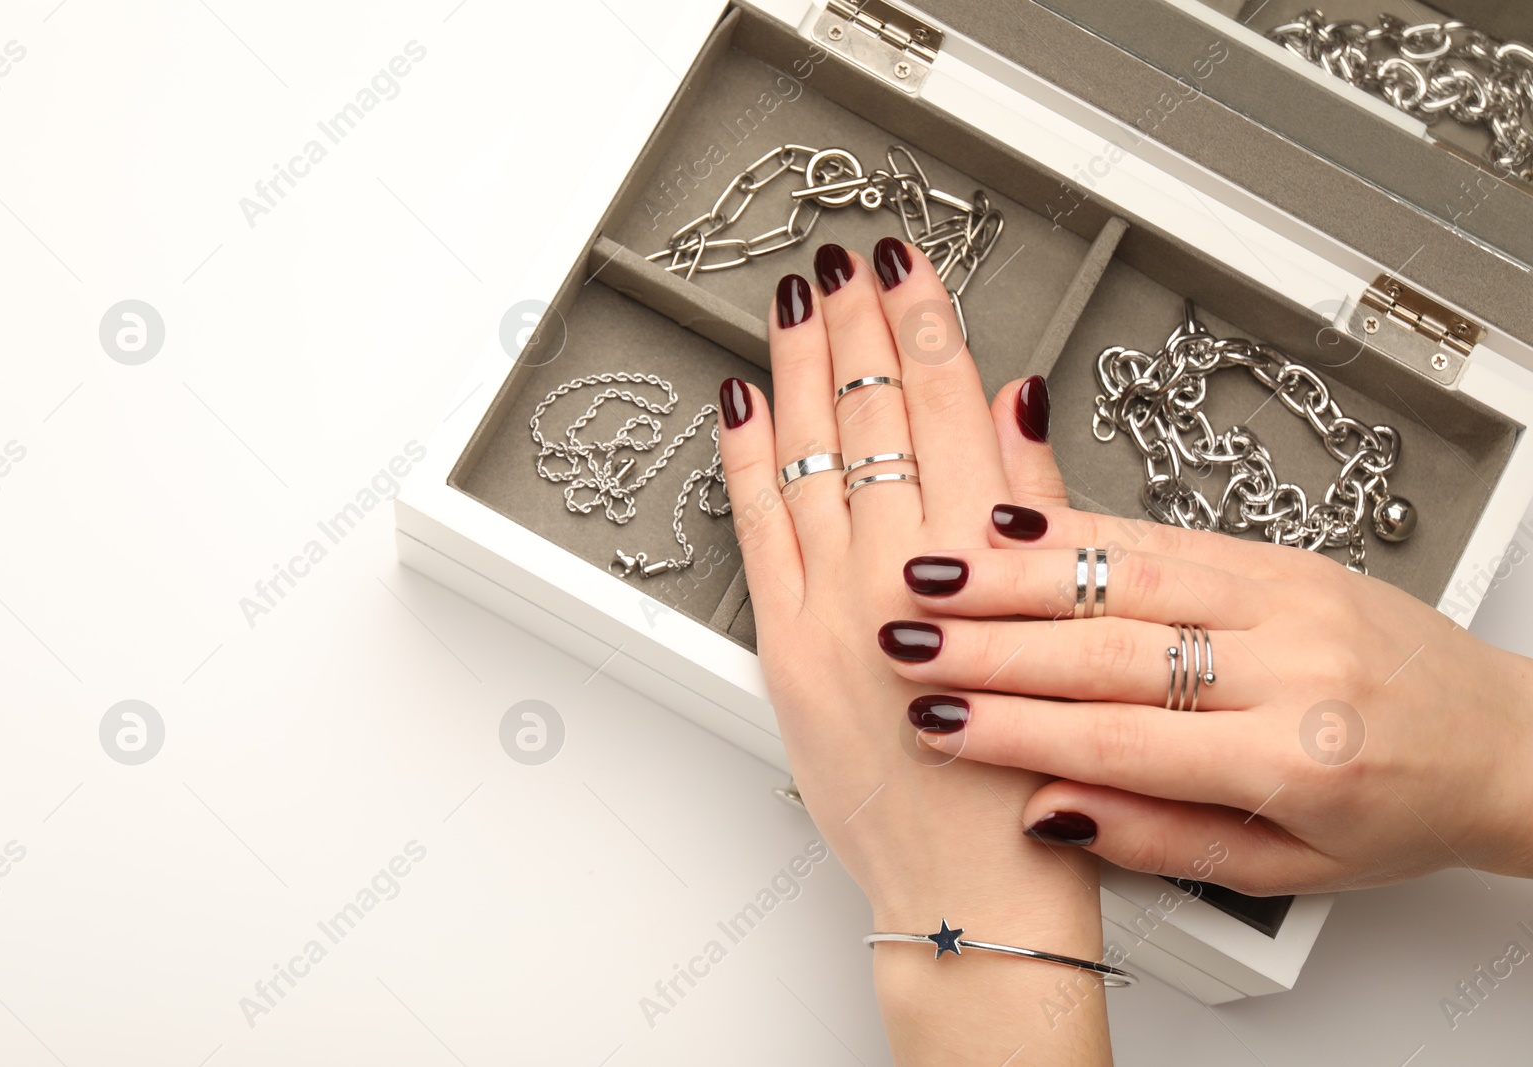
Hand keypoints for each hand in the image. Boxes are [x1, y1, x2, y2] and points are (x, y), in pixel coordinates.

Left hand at [718, 239, 1109, 1062]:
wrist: (973, 897)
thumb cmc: (1034, 781)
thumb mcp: (1063, 634)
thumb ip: (1035, 513)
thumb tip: (1015, 407)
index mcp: (977, 564)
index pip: (942, 404)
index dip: (924, 322)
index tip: (911, 265)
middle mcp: (897, 575)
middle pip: (871, 413)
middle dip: (859, 322)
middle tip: (849, 259)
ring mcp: (829, 610)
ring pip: (808, 454)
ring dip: (800, 366)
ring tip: (797, 301)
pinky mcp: (784, 651)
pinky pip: (753, 530)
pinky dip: (744, 460)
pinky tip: (741, 405)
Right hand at [880, 500, 1532, 895]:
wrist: (1502, 740)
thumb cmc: (1398, 811)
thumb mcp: (1285, 870)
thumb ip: (1160, 838)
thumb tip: (1049, 810)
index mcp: (1295, 755)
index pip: (1120, 740)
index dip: (1014, 729)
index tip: (936, 721)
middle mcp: (1293, 662)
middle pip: (1110, 647)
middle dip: (992, 641)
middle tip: (905, 634)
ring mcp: (1289, 593)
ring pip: (1129, 572)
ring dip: (1019, 570)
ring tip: (934, 568)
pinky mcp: (1282, 552)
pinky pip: (1166, 533)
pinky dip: (1081, 527)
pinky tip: (1013, 523)